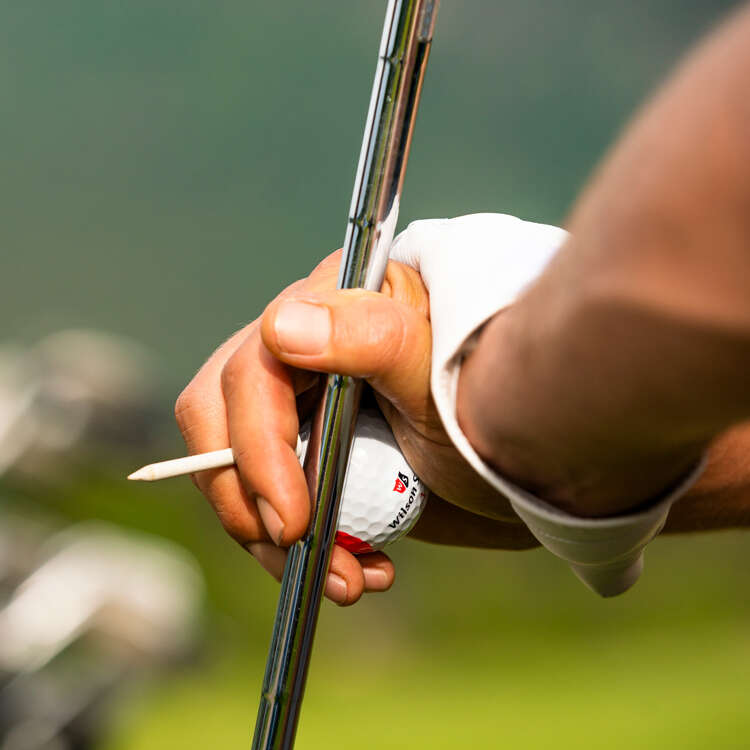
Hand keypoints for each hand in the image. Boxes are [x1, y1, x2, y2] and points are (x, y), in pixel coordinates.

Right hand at [175, 250, 535, 606]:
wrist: (535, 454)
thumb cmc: (495, 397)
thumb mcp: (441, 368)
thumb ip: (371, 338)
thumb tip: (282, 328)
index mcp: (327, 310)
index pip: (250, 372)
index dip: (256, 448)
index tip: (291, 520)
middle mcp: (301, 355)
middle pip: (219, 418)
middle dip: (247, 496)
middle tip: (296, 548)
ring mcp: (302, 410)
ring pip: (236, 470)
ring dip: (274, 539)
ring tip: (348, 581)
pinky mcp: (312, 460)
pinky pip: (273, 504)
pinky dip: (305, 548)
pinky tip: (361, 570)